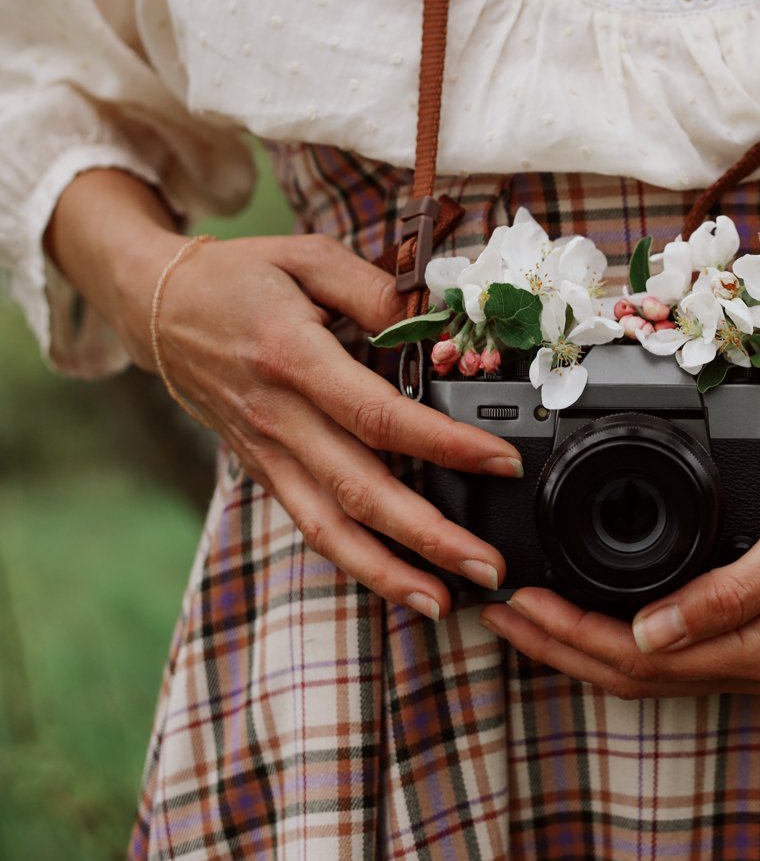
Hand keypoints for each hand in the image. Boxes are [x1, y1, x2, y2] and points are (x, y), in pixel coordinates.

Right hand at [130, 230, 520, 619]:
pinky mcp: (265, 472)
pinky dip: (355, 563)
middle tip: (490, 565)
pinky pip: (311, 526)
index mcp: (293, 357)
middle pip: (360, 490)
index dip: (444, 444)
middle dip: (429, 536)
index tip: (502, 462)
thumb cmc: (241, 277)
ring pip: (330, 528)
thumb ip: (377, 291)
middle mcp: (278, 417)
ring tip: (445, 602)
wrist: (157, 307)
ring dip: (389, 572)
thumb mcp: (309, 258)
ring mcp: (267, 452)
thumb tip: (438, 324)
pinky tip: (399, 583)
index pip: (379, 415)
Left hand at [477, 460, 759, 697]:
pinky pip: (676, 649)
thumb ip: (726, 593)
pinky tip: (599, 612)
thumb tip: (649, 633)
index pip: (642, 659)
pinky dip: (624, 633)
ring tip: (529, 619)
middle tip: (499, 614)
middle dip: (559, 646)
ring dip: (583, 643)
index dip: (571, 635)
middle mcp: (759, 664)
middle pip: (635, 673)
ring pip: (651, 666)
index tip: (519, 604)